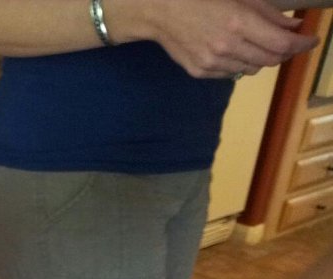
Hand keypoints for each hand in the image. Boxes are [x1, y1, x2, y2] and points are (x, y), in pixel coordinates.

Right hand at [137, 0, 316, 77]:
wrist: (160, 11)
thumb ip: (268, 13)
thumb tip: (292, 26)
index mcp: (239, 23)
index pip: (282, 44)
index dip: (302, 44)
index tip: (311, 40)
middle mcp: (227, 47)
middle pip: (270, 60)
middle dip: (284, 52)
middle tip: (287, 42)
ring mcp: (212, 63)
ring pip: (252, 69)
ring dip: (261, 58)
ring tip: (256, 44)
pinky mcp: (200, 71)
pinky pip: (231, 73)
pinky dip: (239, 63)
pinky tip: (233, 50)